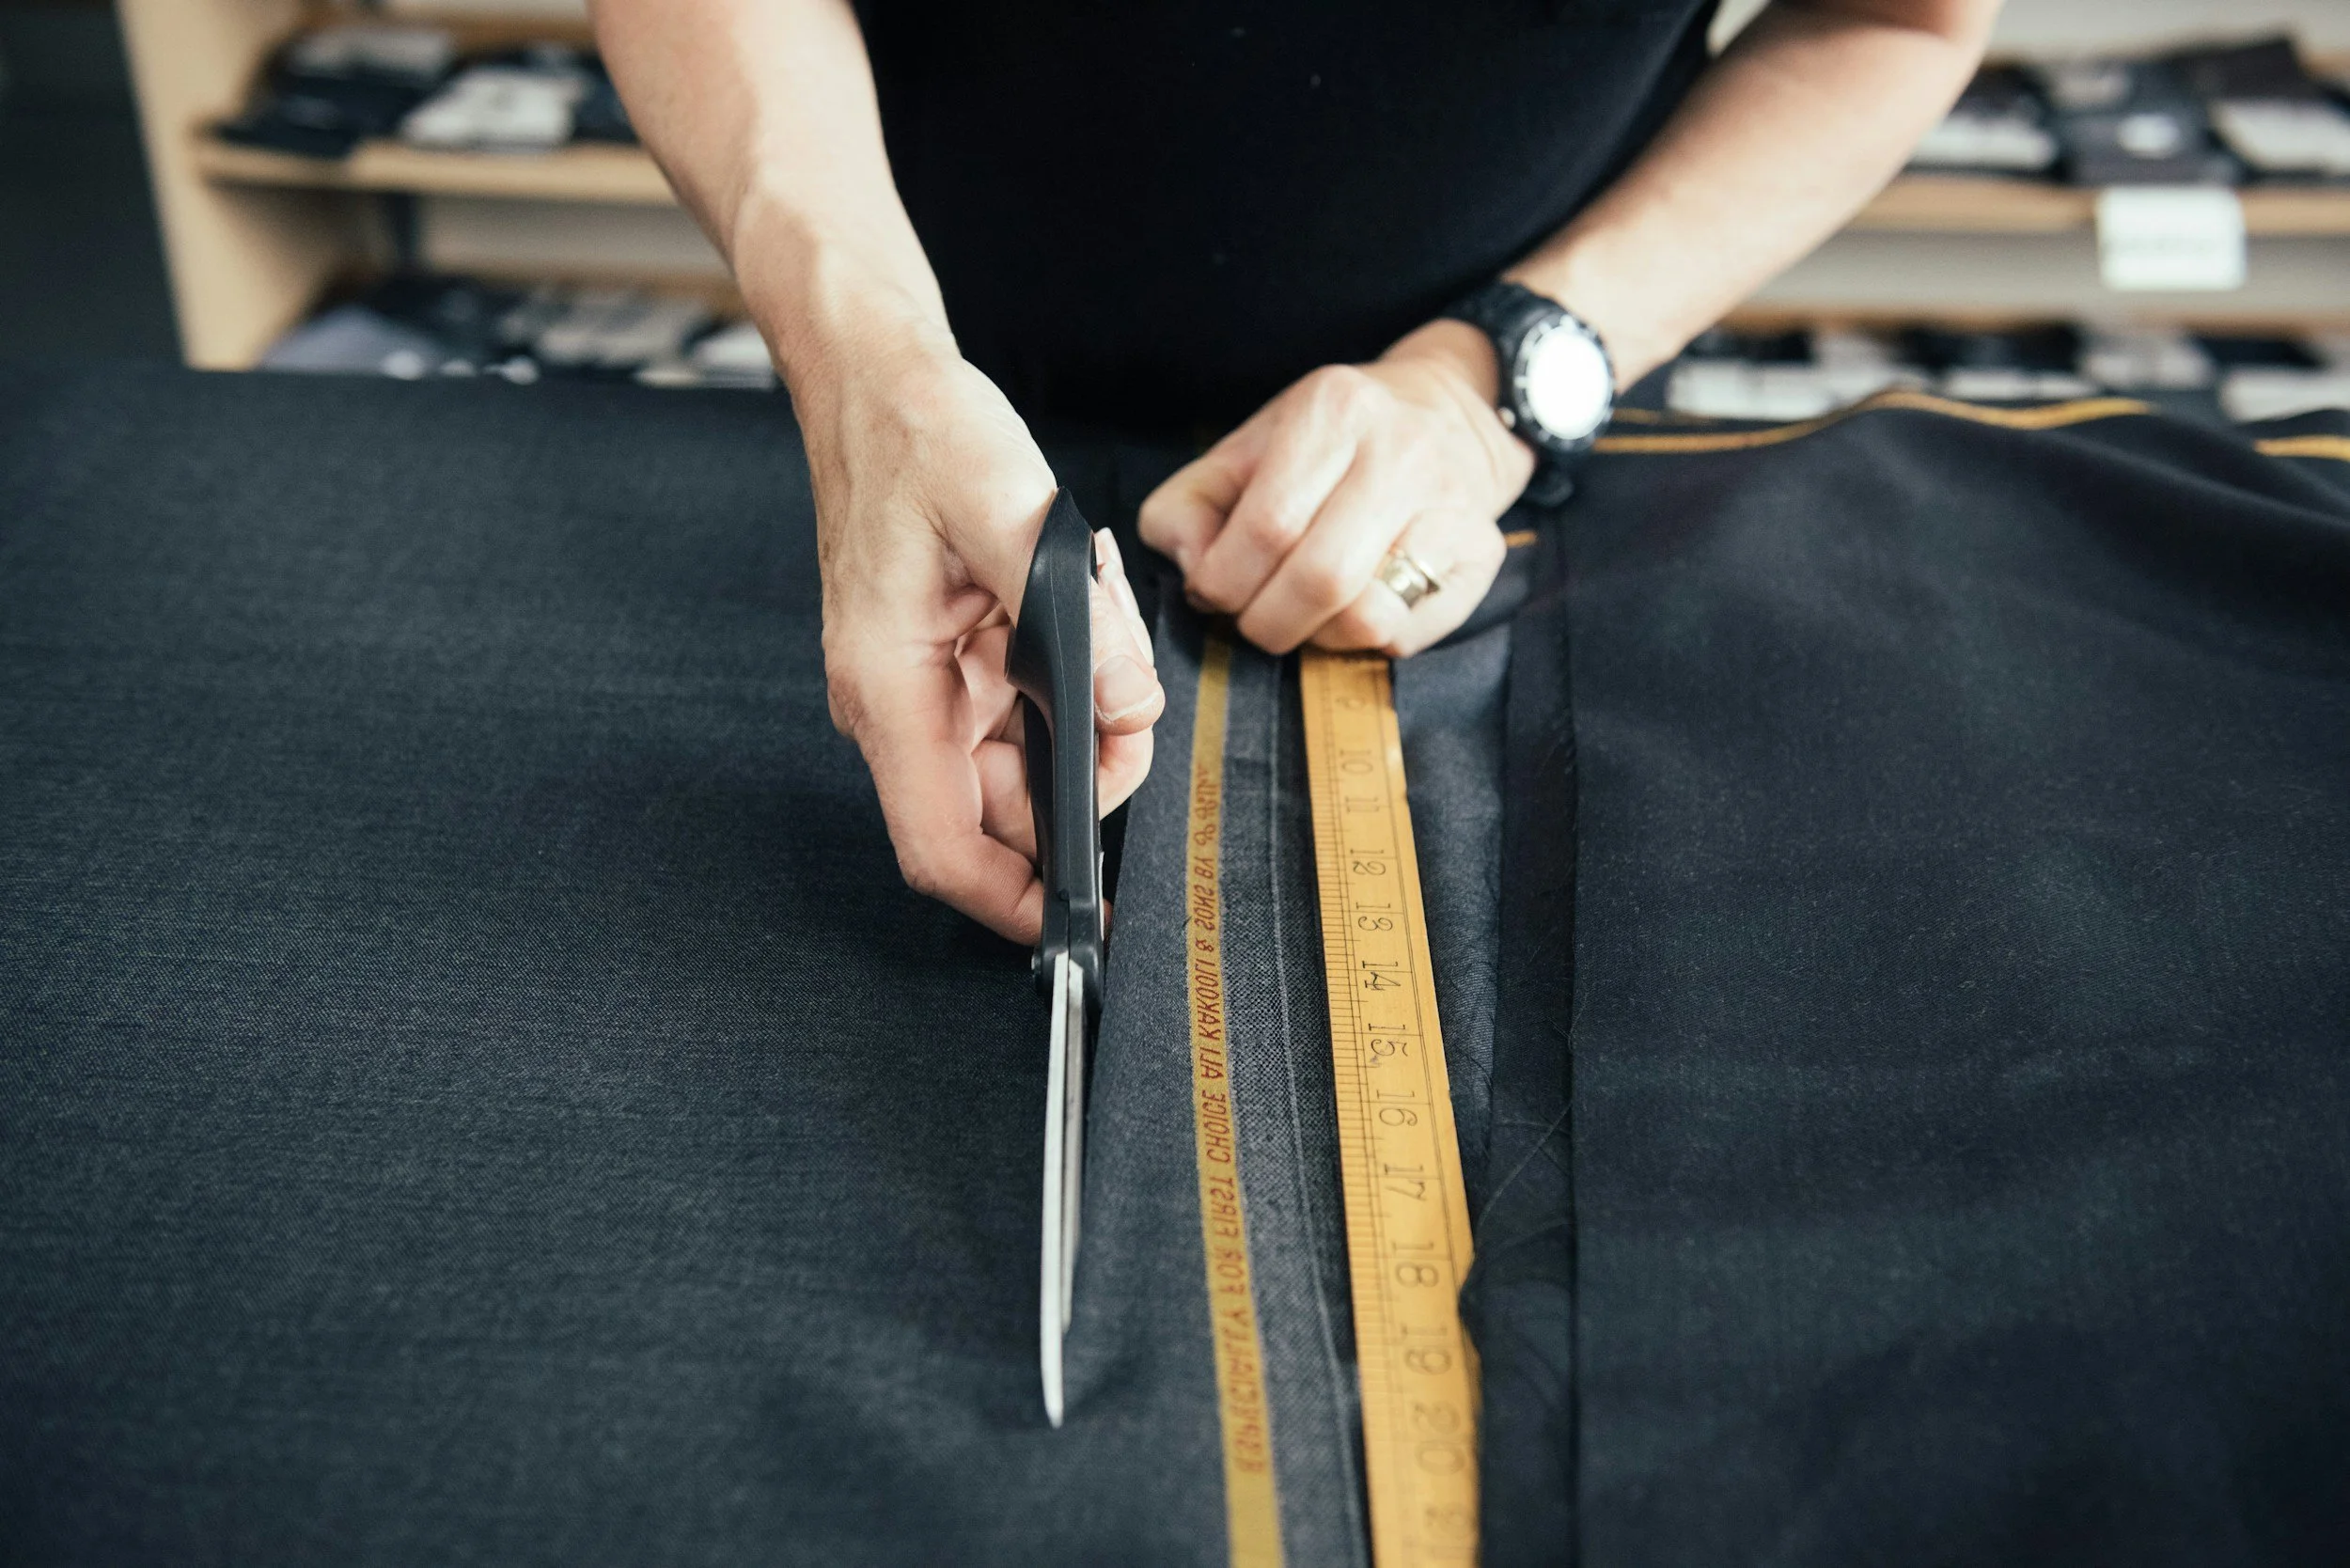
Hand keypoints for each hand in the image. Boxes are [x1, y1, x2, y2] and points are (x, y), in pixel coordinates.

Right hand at [797, 316, 1161, 942]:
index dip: (1016, 903)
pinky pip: (1024, 713)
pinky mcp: (951, 665)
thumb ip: (1079, 622)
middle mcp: (899, 706)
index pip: (944, 847)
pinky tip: (1080, 618)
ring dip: (1082, 728)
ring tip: (1101, 634)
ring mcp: (924, 690)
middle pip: (1000, 815)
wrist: (876, 379)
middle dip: (1082, 785)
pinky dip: (1071, 687)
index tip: (1084, 924)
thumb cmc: (920, 433)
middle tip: (1129, 710)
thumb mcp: (1009, 509)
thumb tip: (1129, 709)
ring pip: (1022, 765)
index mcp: (890, 690)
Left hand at [1138, 320, 1534, 656]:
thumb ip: (1187, 505)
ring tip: (1302, 614)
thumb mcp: (1246, 449)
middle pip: (1319, 579)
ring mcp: (1451, 507)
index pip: (1266, 527)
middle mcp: (1401, 454)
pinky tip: (1350, 609)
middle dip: (1266, 620)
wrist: (1448, 412)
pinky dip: (1362, 641)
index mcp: (1334, 413)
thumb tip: (1193, 571)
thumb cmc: (1332, 442)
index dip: (1224, 582)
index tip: (1213, 590)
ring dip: (1315, 636)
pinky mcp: (1481, 554)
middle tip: (1253, 616)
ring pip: (1367, 617)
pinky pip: (1407, 634)